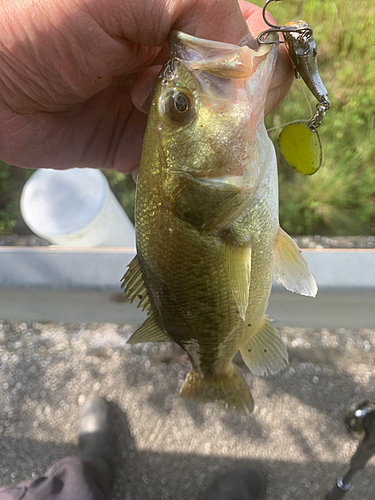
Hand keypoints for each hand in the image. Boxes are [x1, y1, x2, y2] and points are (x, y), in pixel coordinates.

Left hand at [0, 0, 292, 173]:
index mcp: (180, 17)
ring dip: (215, 142)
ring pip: (217, 132)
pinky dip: (192, 171)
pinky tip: (185, 165)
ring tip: (185, 134)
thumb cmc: (43, 21)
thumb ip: (196, 6)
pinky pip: (183, 164)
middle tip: (204, 111)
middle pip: (239, 90)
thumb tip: (244, 60)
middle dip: (236, 107)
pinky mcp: (140, 147)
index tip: (242, 84)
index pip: (247, 38)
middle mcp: (176, 63)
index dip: (256, 62)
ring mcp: (162, 108)